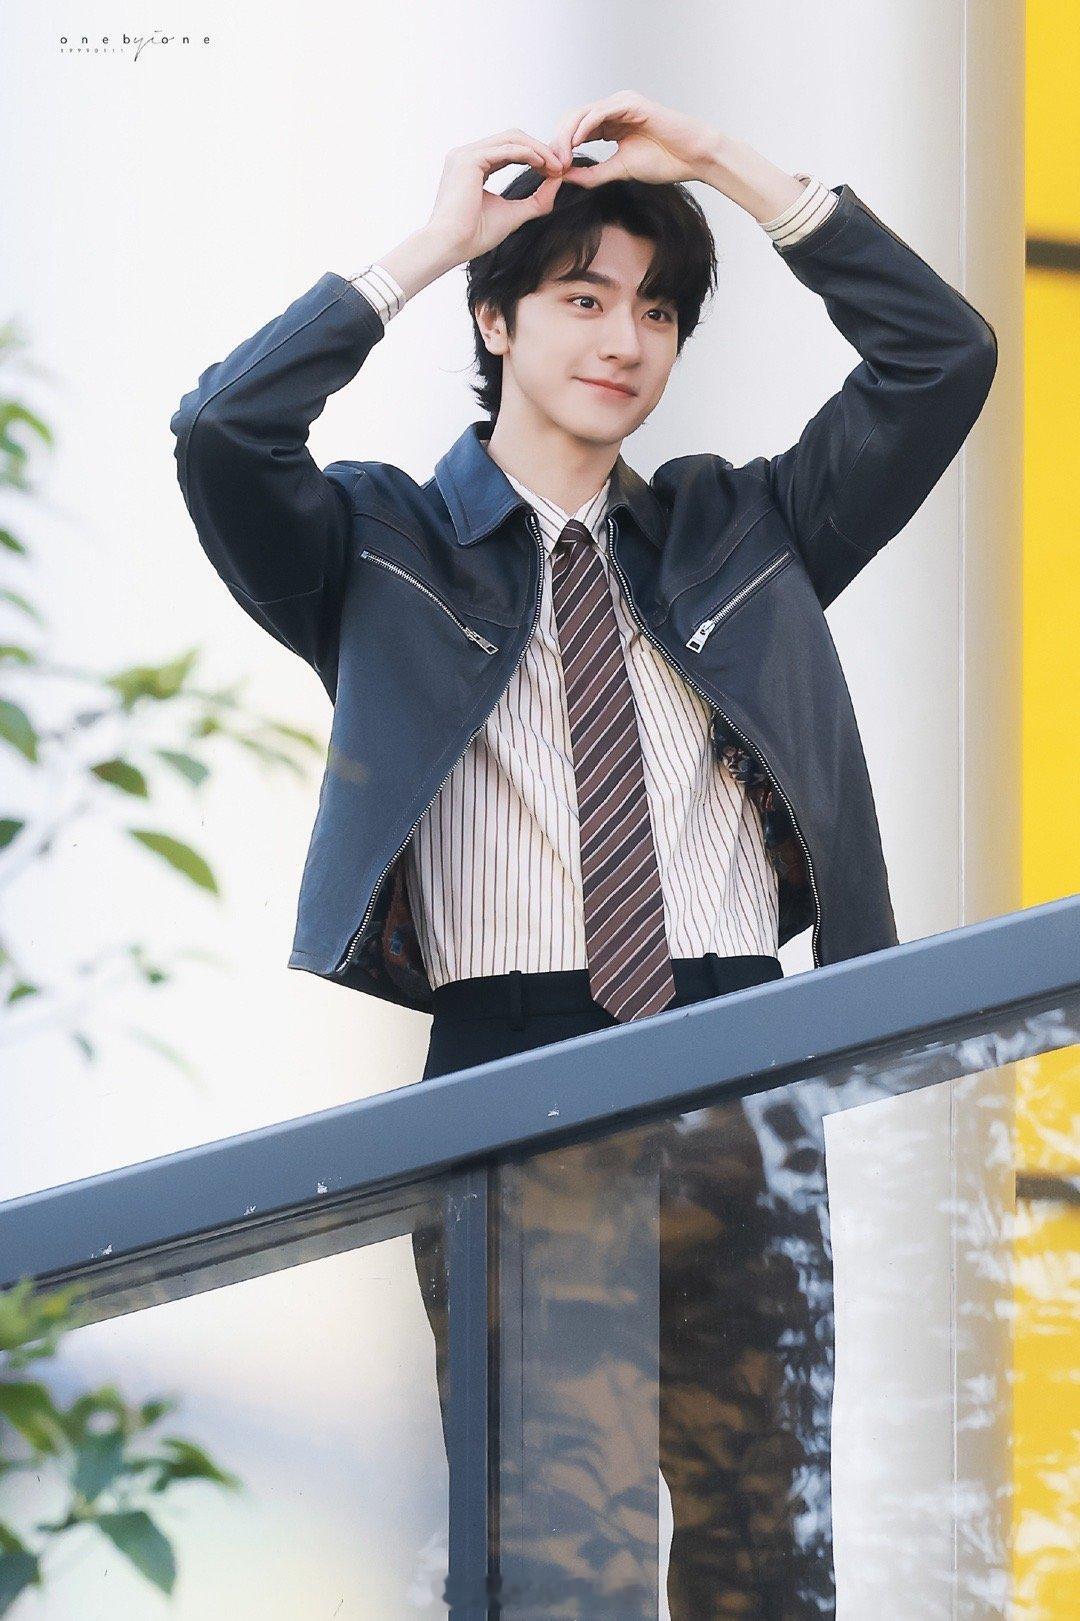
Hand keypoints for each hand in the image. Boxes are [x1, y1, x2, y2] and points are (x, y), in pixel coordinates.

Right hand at [424, 130, 567, 263]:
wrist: (449, 247)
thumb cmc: (473, 236)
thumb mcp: (513, 214)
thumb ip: (535, 200)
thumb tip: (558, 182)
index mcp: (473, 167)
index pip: (510, 151)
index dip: (535, 157)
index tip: (555, 171)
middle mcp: (467, 155)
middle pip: (512, 139)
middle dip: (540, 149)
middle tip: (561, 165)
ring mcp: (466, 154)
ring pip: (511, 139)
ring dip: (538, 150)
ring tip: (556, 166)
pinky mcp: (469, 159)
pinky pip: (506, 149)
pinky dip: (528, 154)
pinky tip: (544, 165)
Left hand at [550, 91, 719, 187]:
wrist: (692, 157)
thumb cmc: (664, 161)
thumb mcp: (619, 170)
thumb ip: (593, 173)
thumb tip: (566, 177)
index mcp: (609, 124)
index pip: (576, 132)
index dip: (561, 149)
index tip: (552, 171)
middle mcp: (613, 110)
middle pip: (574, 120)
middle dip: (559, 142)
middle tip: (551, 164)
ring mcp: (621, 104)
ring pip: (583, 114)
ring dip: (567, 136)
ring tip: (559, 157)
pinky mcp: (630, 103)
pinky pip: (600, 113)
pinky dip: (585, 127)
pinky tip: (574, 143)